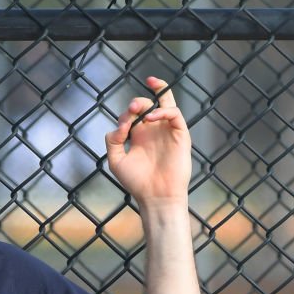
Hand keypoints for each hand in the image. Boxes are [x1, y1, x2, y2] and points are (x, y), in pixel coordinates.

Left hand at [105, 76, 191, 210]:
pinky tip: (151, 118)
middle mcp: (153, 131)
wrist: (156, 196)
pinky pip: (175, 114)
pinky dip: (163, 111)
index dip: (125, 115)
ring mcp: (167, 131)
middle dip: (137, 103)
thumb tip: (121, 125)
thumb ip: (113, 141)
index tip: (121, 129)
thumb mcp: (116, 161)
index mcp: (138, 136)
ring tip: (138, 107)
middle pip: (147, 105)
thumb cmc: (137, 182)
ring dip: (154, 97)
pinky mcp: (180, 135)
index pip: (132, 115)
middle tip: (132, 109)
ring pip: (166, 102)